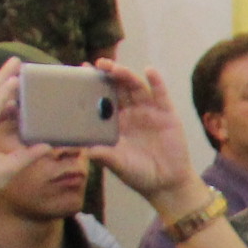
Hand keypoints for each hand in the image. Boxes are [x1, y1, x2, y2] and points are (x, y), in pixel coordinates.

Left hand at [89, 63, 197, 206]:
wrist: (166, 183)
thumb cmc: (138, 174)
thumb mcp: (117, 164)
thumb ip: (104, 155)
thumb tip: (85, 150)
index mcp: (114, 122)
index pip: (101, 98)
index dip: (91, 84)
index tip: (79, 71)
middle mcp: (130, 113)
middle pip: (118, 88)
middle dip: (108, 74)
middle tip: (98, 64)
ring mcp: (149, 111)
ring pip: (135, 87)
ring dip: (126, 75)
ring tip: (115, 68)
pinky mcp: (167, 114)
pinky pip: (161, 95)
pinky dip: (156, 82)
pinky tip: (149, 71)